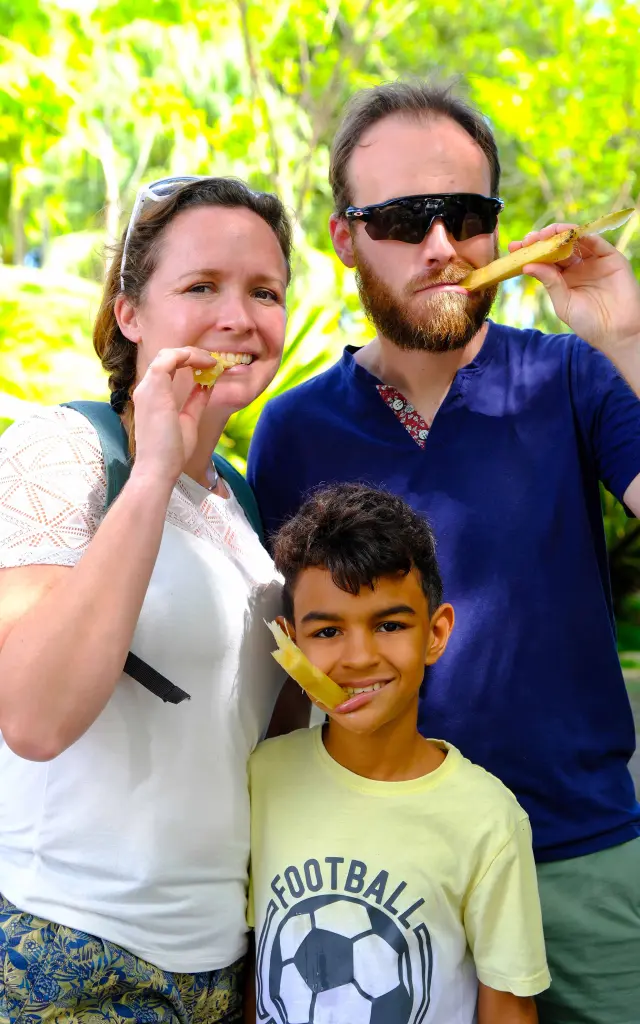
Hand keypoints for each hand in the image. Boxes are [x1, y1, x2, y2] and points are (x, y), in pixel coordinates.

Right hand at [131, 347, 215, 483]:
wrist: (158, 469)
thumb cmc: (171, 453)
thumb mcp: (189, 420)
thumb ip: (196, 400)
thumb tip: (207, 384)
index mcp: (152, 397)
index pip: (168, 367)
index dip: (190, 363)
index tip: (211, 369)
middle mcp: (147, 389)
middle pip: (167, 357)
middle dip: (193, 355)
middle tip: (214, 362)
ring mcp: (147, 387)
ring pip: (168, 354)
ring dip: (193, 354)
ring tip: (212, 362)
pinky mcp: (154, 387)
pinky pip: (169, 358)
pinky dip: (189, 356)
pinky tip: (207, 365)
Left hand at [509, 223, 639, 355]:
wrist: (617, 331)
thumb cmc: (589, 323)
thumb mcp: (563, 303)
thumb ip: (550, 282)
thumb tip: (527, 265)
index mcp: (563, 278)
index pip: (544, 260)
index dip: (530, 251)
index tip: (514, 247)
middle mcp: (577, 266)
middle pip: (556, 247)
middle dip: (542, 239)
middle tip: (530, 239)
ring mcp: (594, 260)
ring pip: (575, 240)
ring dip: (560, 233)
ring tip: (546, 234)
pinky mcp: (610, 257)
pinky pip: (595, 241)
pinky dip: (582, 235)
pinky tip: (569, 233)